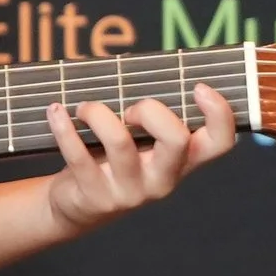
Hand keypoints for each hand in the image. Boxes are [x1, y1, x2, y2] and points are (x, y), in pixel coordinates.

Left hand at [43, 83, 235, 233]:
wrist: (78, 207)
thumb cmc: (115, 162)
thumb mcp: (143, 143)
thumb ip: (154, 117)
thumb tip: (142, 67)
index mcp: (183, 162)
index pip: (220, 143)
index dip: (219, 113)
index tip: (199, 86)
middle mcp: (163, 180)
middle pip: (176, 139)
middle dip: (150, 110)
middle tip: (128, 109)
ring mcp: (130, 192)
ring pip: (120, 142)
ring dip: (98, 113)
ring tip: (84, 107)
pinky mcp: (95, 196)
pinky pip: (78, 155)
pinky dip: (64, 127)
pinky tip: (56, 111)